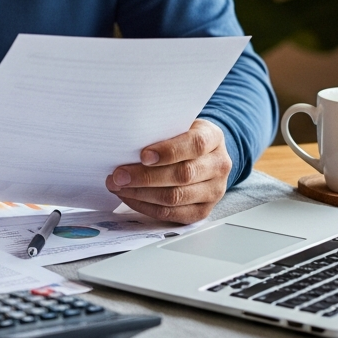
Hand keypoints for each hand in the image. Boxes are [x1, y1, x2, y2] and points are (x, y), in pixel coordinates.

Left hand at [105, 119, 231, 223]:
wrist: (203, 155)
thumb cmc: (183, 136)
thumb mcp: (179, 124)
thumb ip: (161, 130)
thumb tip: (127, 141)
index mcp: (213, 138)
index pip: (195, 144)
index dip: (168, 151)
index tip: (143, 156)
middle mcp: (218, 165)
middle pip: (182, 175)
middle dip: (145, 177)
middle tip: (118, 175)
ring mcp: (214, 191)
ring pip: (175, 197)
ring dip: (141, 194)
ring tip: (118, 186)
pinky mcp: (202, 210)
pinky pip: (172, 214)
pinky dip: (146, 207)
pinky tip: (129, 197)